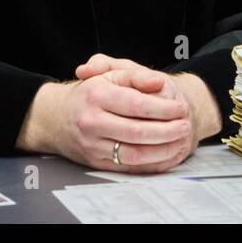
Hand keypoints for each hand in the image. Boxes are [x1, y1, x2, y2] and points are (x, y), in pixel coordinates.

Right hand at [76, 54, 219, 159]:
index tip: (181, 108)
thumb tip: (158, 82)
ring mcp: (92, 145)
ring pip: (134, 154)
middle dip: (167, 131)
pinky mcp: (96, 163)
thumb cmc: (89, 93)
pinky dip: (152, 164)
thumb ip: (135, 75)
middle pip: (137, 132)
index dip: (163, 108)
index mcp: (96, 95)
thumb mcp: (109, 74)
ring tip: (180, 140)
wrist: (56, 118)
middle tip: (185, 125)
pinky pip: (128, 168)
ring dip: (163, 150)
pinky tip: (167, 155)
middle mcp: (92, 122)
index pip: (136, 105)